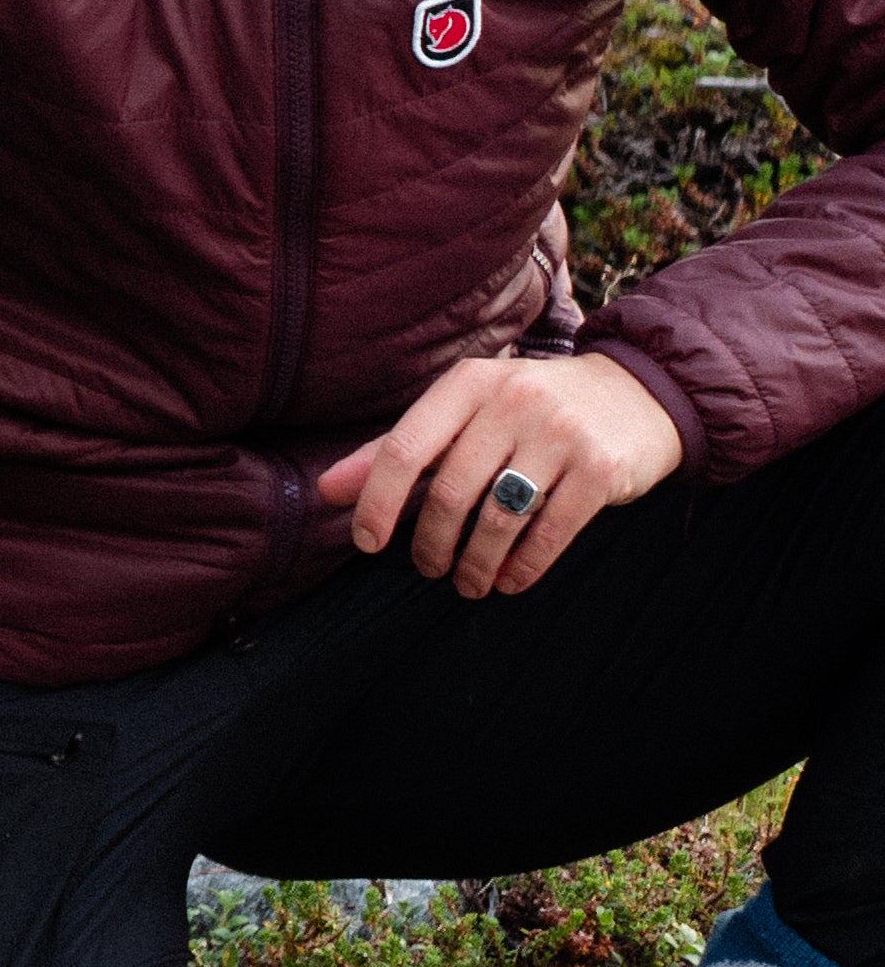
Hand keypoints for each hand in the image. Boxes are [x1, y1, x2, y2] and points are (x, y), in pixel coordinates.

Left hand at [313, 351, 683, 598]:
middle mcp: (512, 401)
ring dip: (474, 563)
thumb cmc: (531, 408)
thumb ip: (399, 448)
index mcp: (468, 382)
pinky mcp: (602, 470)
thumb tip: (327, 491)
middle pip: (449, 491)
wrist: (638, 394)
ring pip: (497, 518)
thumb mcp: (466, 410)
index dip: (377, 501)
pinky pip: (550, 533)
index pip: (404, 448)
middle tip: (427, 567)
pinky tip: (508, 582)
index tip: (367, 543)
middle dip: (430, 542)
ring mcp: (561, 434)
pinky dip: (523, 568)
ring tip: (465, 583)